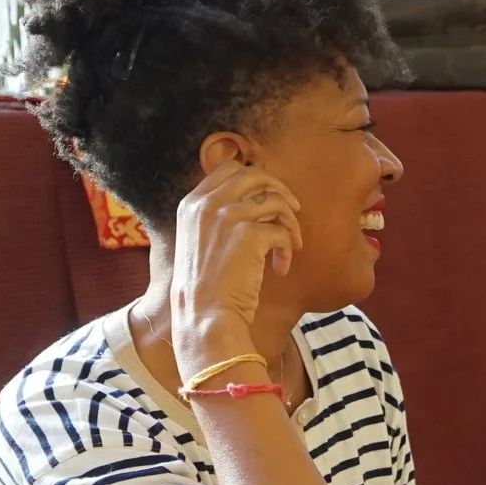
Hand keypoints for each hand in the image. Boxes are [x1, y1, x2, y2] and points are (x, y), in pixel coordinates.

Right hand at [171, 160, 304, 379]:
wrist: (202, 315)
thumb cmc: (205, 287)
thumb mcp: (198, 241)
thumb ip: (216, 217)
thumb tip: (254, 202)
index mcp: (191, 203)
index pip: (229, 169)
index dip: (256, 179)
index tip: (269, 196)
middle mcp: (207, 203)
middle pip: (255, 176)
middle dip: (280, 191)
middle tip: (293, 211)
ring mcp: (227, 216)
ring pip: (275, 201)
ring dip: (290, 223)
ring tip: (290, 245)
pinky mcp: (248, 234)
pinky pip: (282, 230)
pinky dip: (287, 249)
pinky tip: (280, 267)